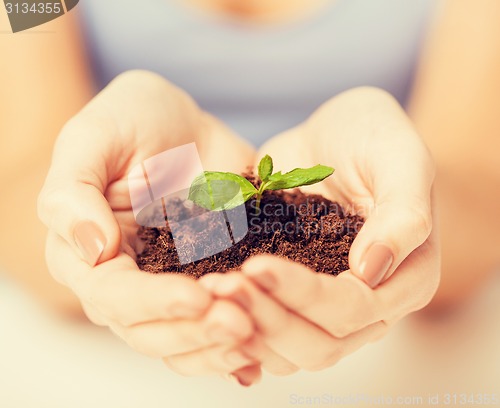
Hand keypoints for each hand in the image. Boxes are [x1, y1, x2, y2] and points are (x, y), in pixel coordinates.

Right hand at [38, 70, 259, 377]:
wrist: (182, 122)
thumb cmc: (129, 120)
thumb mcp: (92, 139)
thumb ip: (74, 192)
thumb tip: (92, 249)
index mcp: (88, 256)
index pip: (112, 296)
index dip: (152, 302)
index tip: (196, 297)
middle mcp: (128, 281)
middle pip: (151, 330)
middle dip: (194, 332)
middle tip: (239, 322)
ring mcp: (172, 283)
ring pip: (186, 337)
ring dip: (219, 343)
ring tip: (257, 333)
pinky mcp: (211, 277)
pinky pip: (219, 319)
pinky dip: (240, 338)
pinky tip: (265, 346)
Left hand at [200, 87, 439, 377]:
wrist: (336, 134)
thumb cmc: (374, 138)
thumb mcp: (399, 160)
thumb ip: (403, 214)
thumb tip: (372, 272)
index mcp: (407, 279)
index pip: (355, 309)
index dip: (305, 295)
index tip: (256, 265)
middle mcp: (369, 305)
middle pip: (320, 345)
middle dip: (268, 320)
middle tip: (221, 286)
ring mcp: (327, 305)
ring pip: (290, 350)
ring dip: (246, 329)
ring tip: (208, 292)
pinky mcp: (293, 296)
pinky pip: (266, 331)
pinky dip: (237, 324)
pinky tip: (208, 303)